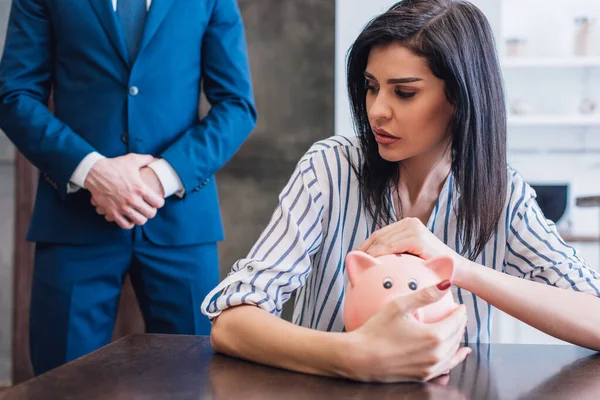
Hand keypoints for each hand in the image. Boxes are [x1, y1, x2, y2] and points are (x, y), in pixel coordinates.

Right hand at [86, 154, 164, 228]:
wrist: (94, 171)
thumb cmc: (114, 165)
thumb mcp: (132, 159)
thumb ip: (146, 159)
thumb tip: (156, 159)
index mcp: (140, 188)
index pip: (158, 203)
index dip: (159, 202)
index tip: (157, 201)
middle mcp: (132, 199)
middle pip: (150, 214)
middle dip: (152, 211)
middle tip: (149, 208)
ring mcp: (122, 207)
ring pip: (139, 221)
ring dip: (141, 217)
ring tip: (140, 213)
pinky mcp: (112, 212)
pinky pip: (125, 224)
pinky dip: (129, 223)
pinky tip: (129, 217)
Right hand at [344, 280, 470, 382]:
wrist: (360, 358)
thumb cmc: (376, 330)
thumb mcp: (399, 306)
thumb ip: (425, 295)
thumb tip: (446, 284)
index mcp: (434, 336)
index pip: (457, 321)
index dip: (460, 312)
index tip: (459, 305)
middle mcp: (437, 354)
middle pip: (457, 336)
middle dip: (460, 324)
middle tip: (458, 315)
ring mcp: (430, 368)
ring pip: (454, 352)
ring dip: (458, 340)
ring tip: (458, 330)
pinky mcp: (423, 376)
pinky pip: (446, 367)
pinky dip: (454, 358)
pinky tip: (457, 355)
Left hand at [358, 216, 460, 261]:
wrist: (459, 271)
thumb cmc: (433, 269)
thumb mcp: (412, 257)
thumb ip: (397, 254)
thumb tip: (371, 262)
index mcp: (408, 224)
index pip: (380, 234)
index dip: (364, 246)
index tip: (353, 258)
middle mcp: (410, 222)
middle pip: (378, 236)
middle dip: (363, 249)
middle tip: (352, 263)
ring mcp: (414, 228)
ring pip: (382, 241)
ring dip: (367, 253)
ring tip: (357, 265)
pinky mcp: (417, 238)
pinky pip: (391, 247)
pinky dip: (379, 255)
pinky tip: (371, 266)